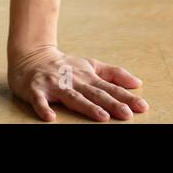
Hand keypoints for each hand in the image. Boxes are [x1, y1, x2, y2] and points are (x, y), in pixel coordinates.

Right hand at [8, 44, 148, 121]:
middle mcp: (73, 80)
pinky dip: (44, 108)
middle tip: (127, 114)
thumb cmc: (64, 65)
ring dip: (87, 107)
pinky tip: (50, 118)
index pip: (110, 87)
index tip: (142, 106)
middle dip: (111, 104)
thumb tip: (138, 83)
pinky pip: (39, 100)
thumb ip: (113, 73)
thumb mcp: (90, 64)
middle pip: (95, 93)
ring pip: (73, 97)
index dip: (126, 97)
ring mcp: (54, 84)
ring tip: (102, 116)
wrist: (31, 54)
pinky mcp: (35, 89)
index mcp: (87, 76)